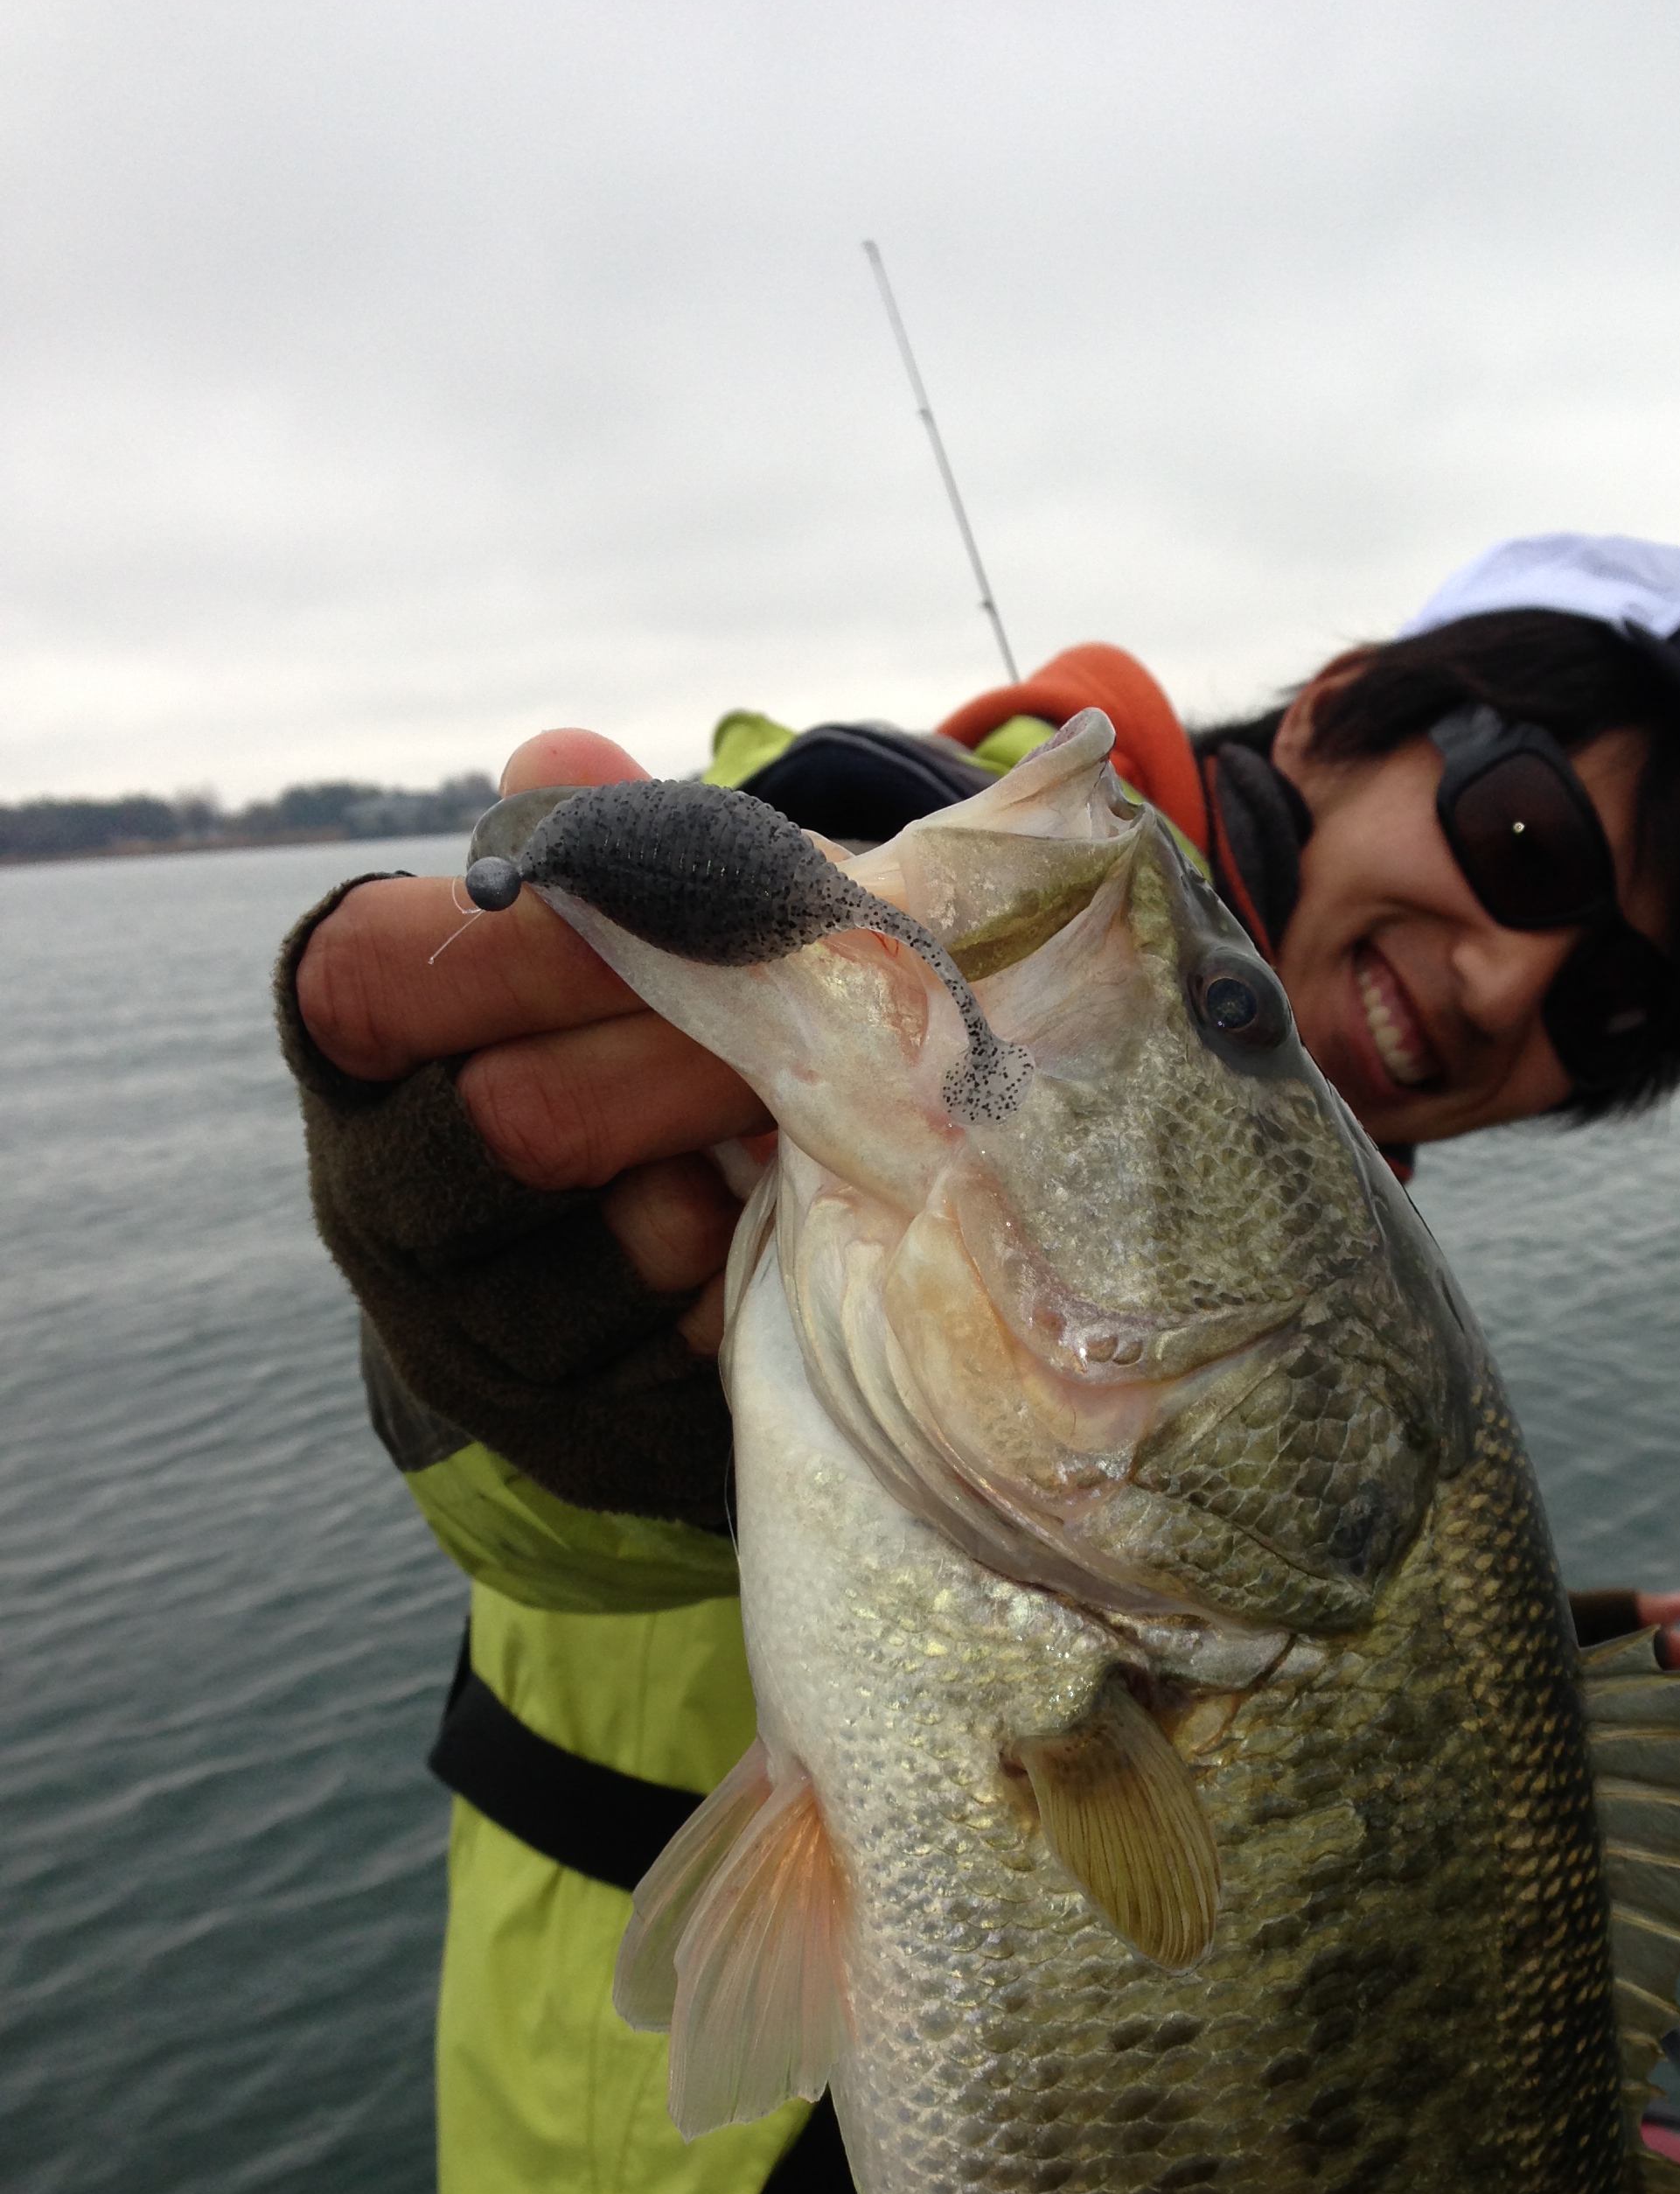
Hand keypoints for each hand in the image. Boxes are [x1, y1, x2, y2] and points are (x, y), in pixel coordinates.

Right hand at [296, 728, 762, 1352]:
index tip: (670, 909)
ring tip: (810, 1120)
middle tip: (805, 1024)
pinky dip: (762, 1281)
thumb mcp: (601, 947)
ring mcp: (465, 1331)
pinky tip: (800, 1231)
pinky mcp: (570, 1431)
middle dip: (681, 1061)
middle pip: (517, 1123)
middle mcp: (377, 1193)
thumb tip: (566, 761)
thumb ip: (598, 854)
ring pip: (619, 1249)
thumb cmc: (617, 1046)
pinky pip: (688, 1355)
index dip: (534, 943)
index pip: (381, 977)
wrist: (636, 1271)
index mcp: (356, 1048)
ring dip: (741, 1173)